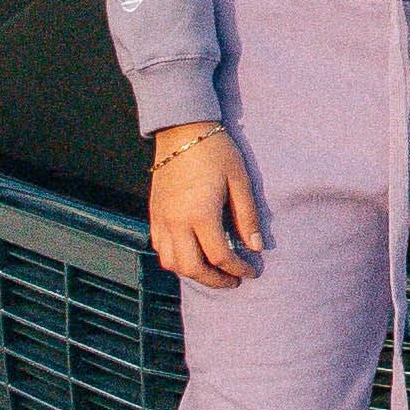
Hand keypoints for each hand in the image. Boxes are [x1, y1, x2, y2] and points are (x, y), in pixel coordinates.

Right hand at [149, 122, 266, 284]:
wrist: (182, 129)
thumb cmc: (216, 151)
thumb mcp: (239, 180)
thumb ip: (247, 216)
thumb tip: (255, 247)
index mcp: (201, 214)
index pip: (220, 256)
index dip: (237, 269)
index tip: (251, 271)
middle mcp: (177, 222)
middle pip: (192, 268)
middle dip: (214, 280)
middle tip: (233, 280)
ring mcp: (161, 219)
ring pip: (171, 263)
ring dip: (192, 272)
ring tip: (212, 270)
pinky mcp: (154, 213)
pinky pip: (159, 247)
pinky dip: (174, 258)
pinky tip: (191, 253)